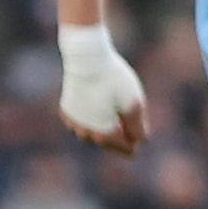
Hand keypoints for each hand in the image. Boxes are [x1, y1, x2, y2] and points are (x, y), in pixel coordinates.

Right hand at [55, 23, 146, 157]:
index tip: (140, 133)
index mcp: (105, 135)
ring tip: (113, 118)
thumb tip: (140, 141)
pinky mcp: (66, 111)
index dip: (136, 143)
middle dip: (119, 137)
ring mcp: (73, 123)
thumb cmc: (113, 80)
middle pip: (108, 143)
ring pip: (92, 134)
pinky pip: (80, 123)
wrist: (85, 59)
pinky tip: (95, 111)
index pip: (127, 149)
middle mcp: (86, 134)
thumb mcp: (134, 103)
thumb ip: (139, 127)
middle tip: (129, 130)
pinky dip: (89, 121)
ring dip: (102, 130)